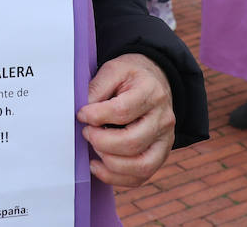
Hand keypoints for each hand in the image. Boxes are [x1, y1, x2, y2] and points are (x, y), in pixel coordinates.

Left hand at [76, 54, 173, 187]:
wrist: (156, 81)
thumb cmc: (132, 77)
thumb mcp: (114, 69)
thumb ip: (98, 88)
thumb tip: (83, 113)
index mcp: (151, 93)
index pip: (122, 111)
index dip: (96, 116)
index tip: (81, 115)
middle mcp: (163, 119)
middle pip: (132, 142)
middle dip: (101, 142)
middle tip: (86, 132)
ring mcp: (165, 140)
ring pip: (141, 165)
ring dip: (110, 163)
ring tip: (94, 149)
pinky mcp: (160, 155)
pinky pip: (142, 176)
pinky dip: (117, 178)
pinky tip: (99, 166)